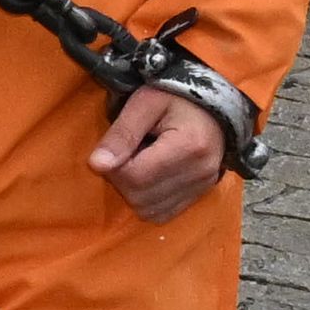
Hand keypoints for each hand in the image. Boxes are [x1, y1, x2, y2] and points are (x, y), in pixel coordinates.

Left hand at [90, 85, 230, 222]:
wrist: (212, 104)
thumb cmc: (175, 96)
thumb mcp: (145, 103)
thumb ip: (122, 134)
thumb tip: (97, 165)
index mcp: (189, 145)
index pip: (135, 176)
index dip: (115, 166)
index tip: (117, 146)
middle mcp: (200, 172)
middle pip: (140, 197)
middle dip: (123, 179)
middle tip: (128, 152)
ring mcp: (203, 186)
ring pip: (149, 210)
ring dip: (134, 191)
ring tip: (142, 161)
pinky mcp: (201, 194)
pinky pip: (163, 214)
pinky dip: (148, 200)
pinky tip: (151, 175)